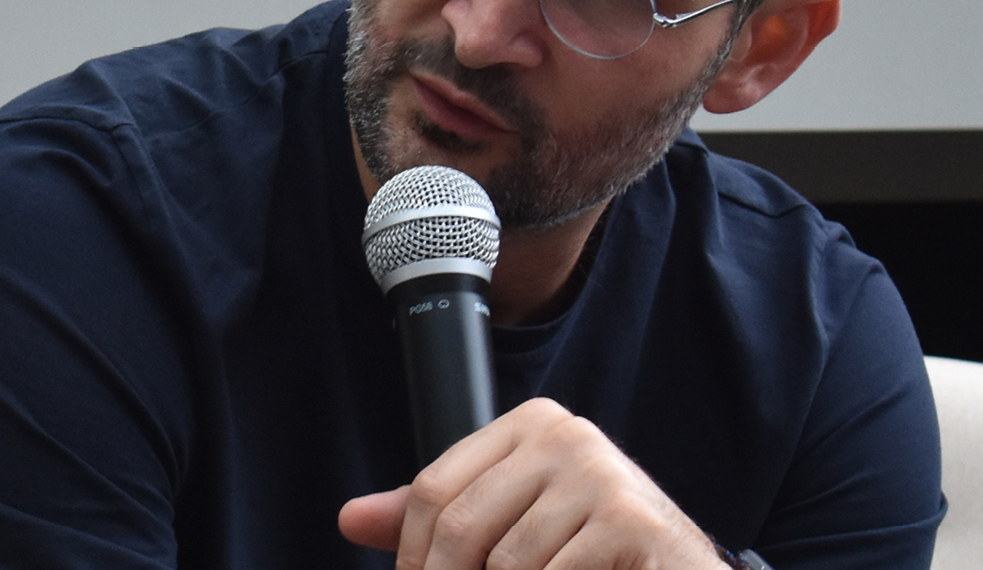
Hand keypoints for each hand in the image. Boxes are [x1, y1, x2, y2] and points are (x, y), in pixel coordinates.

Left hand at [339, 398, 726, 569]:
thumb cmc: (596, 554)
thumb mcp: (512, 525)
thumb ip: (439, 520)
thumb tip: (351, 518)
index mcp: (531, 425)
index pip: (432, 489)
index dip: (411, 557)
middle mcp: (566, 435)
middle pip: (458, 527)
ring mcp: (601, 474)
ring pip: (502, 566)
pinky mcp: (630, 520)